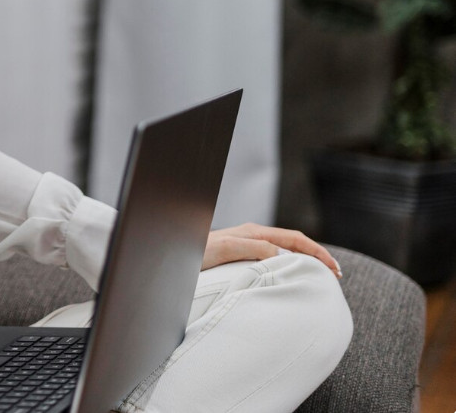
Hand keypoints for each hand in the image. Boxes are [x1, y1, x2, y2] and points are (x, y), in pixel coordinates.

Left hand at [202, 223, 341, 277]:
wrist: (175, 256)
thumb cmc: (197, 253)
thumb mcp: (226, 249)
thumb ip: (254, 248)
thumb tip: (284, 254)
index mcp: (254, 233)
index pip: (295, 239)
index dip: (317, 253)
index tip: (334, 269)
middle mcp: (253, 237)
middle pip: (294, 244)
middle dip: (316, 257)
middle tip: (335, 276)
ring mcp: (248, 246)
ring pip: (284, 252)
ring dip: (304, 262)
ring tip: (319, 278)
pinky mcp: (241, 257)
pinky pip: (272, 260)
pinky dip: (288, 267)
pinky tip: (290, 278)